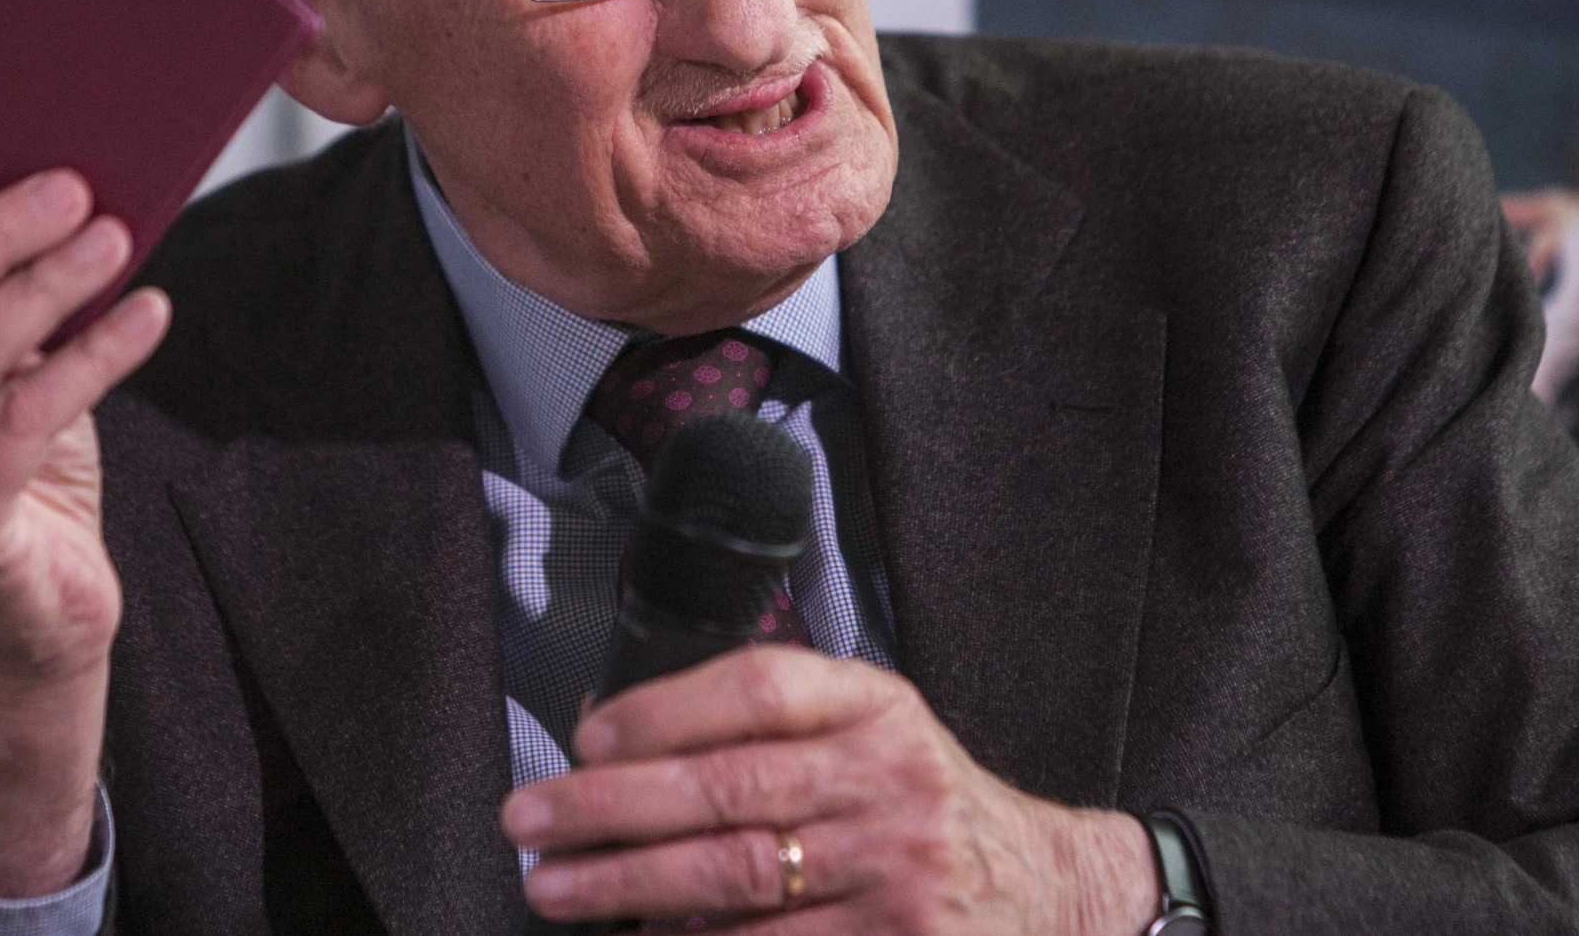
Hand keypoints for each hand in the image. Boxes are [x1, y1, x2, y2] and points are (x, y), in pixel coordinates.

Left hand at [501, 648, 1158, 933]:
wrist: (1046, 889)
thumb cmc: (925, 800)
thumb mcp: (873, 727)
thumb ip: (774, 721)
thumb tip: (618, 732)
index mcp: (877, 708)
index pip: (760, 689)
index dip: (664, 709)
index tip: (587, 734)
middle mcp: (889, 782)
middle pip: (729, 790)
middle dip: (612, 807)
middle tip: (531, 820)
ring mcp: (895, 874)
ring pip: (737, 882)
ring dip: (629, 889)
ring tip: (555, 889)